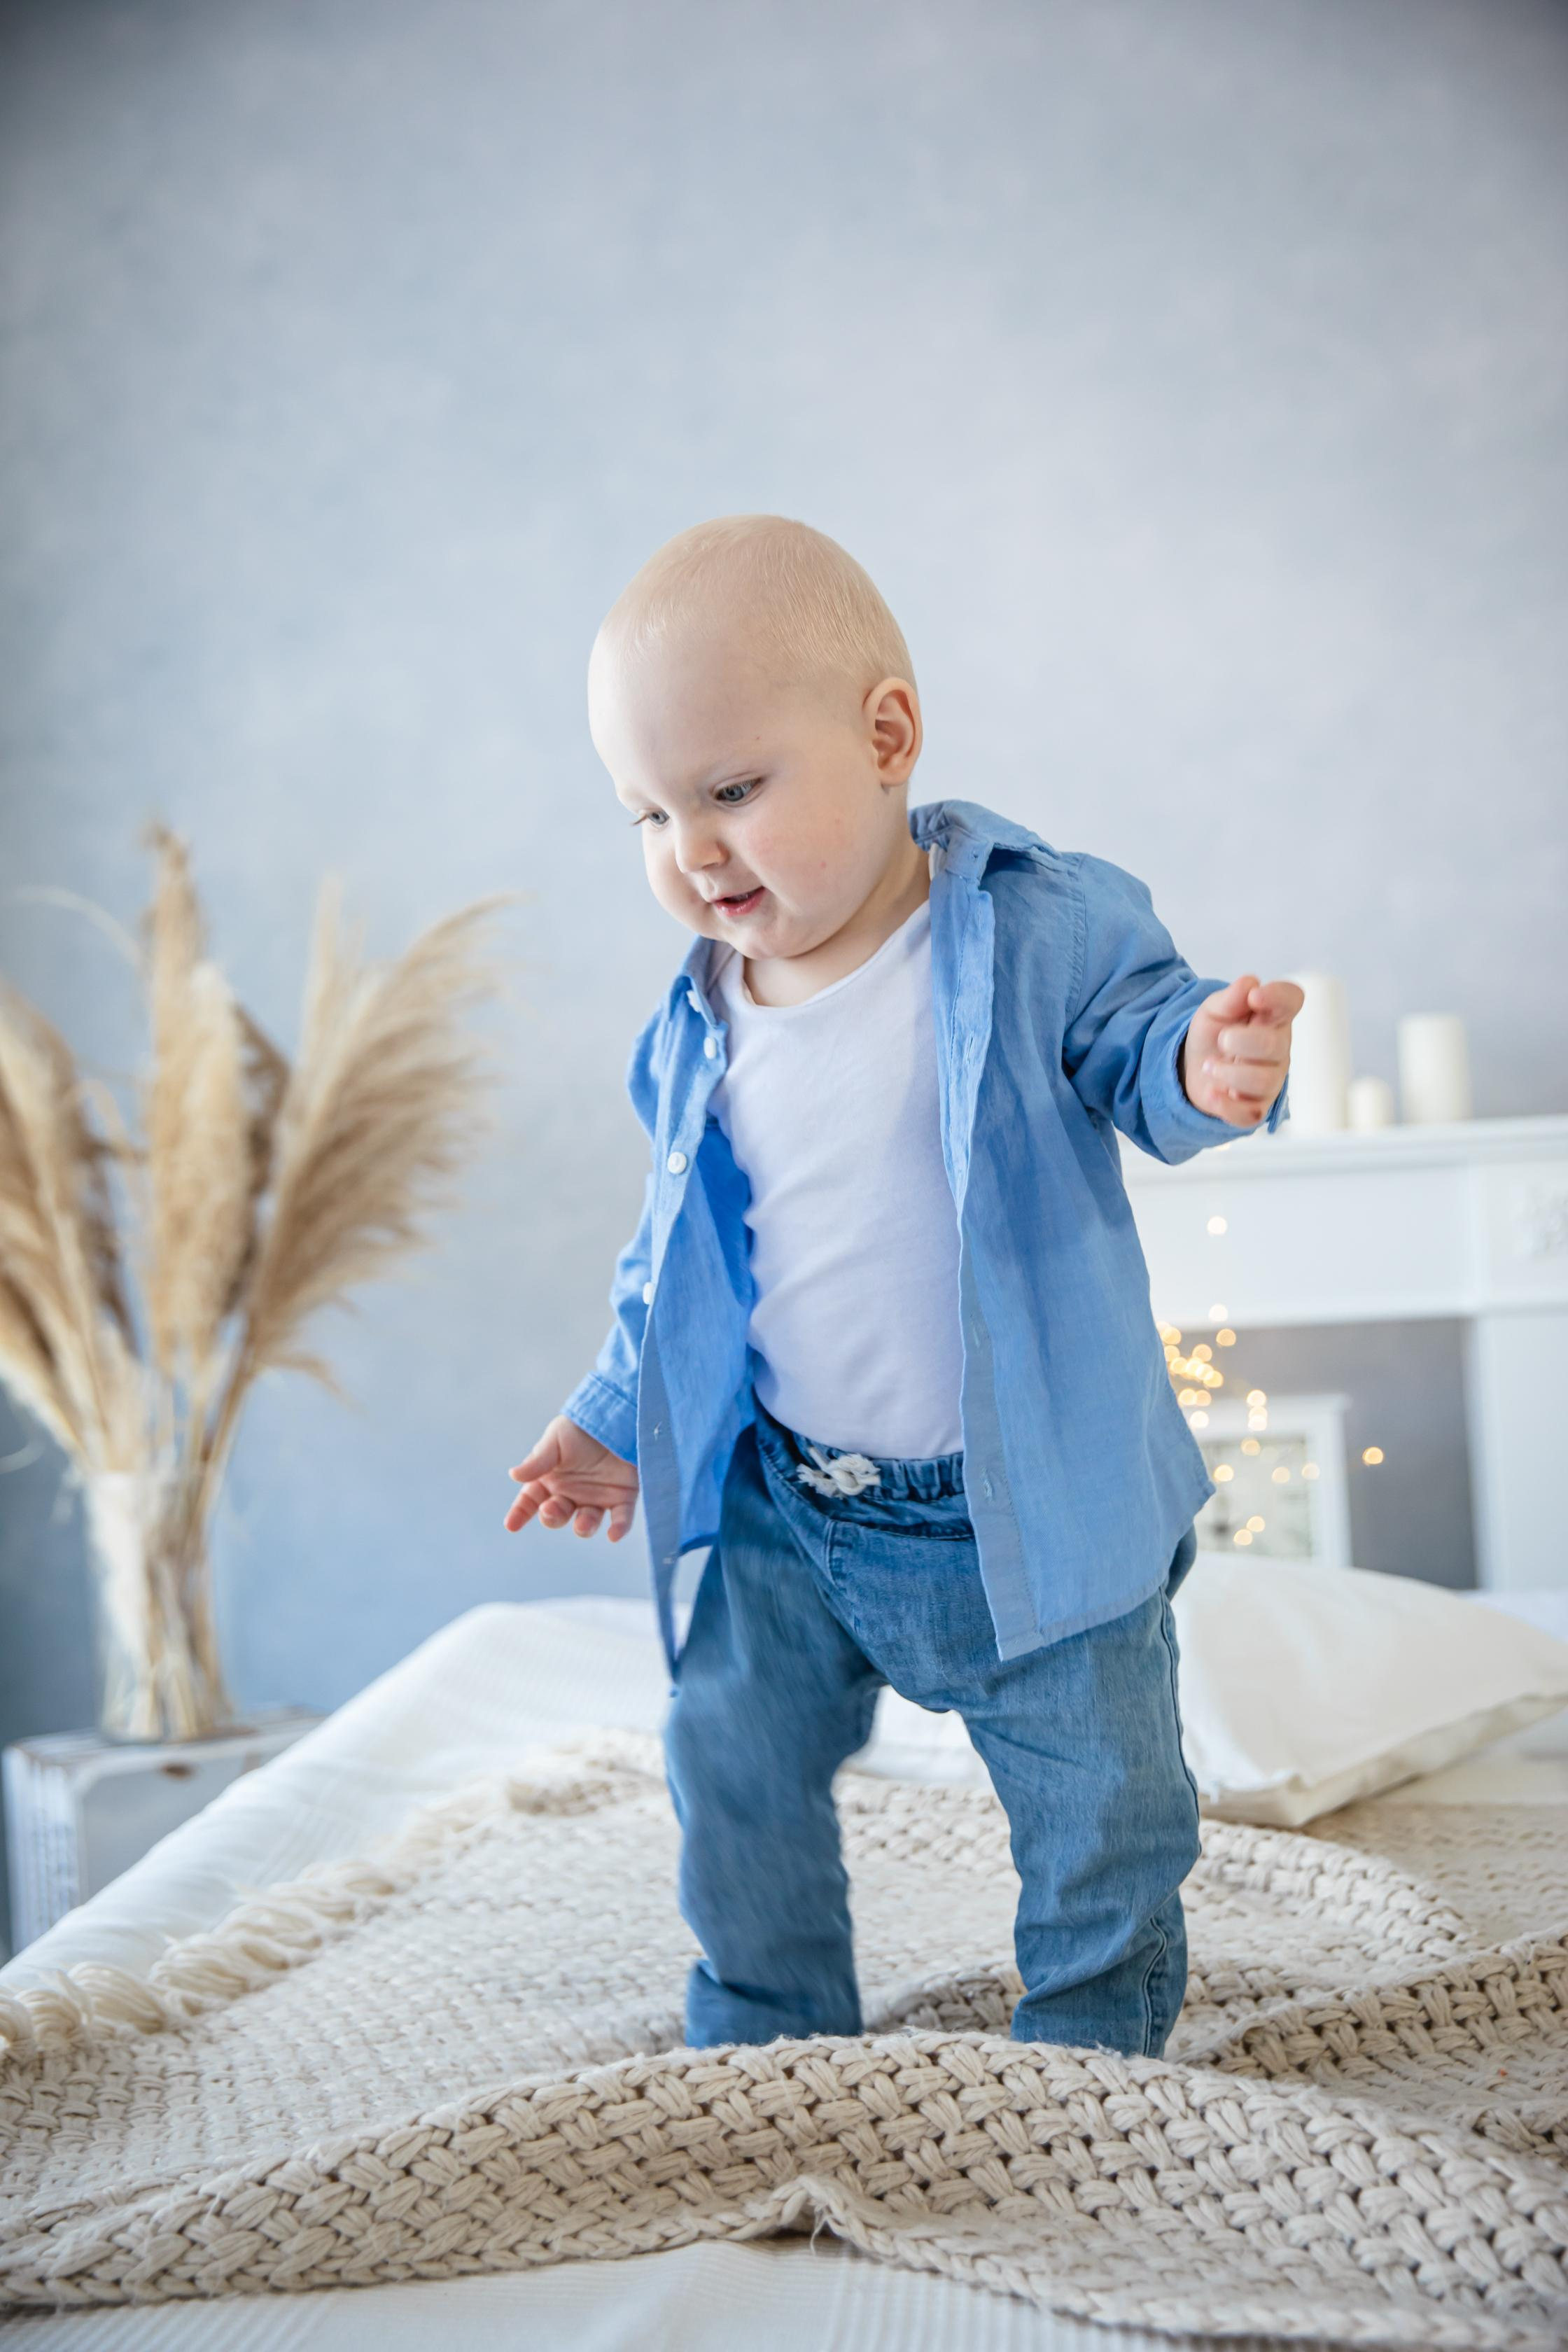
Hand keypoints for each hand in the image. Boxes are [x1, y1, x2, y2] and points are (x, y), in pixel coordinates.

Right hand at [504, 1415, 639, 1540]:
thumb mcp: (556, 1440)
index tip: (511, 1525)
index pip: (530, 1500)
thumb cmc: (580, 1427)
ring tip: (581, 1525)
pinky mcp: (623, 1497)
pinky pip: (621, 1518)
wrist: (616, 1414)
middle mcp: (571, 1493)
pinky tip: (614, 1535)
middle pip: (557, 1514)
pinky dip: (618, 1528)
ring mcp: (596, 1497)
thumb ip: (538, 1461)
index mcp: (550, 1479)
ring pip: (587, 1522)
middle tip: (550, 1508)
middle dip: (552, 1516)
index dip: (520, 1513)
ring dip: (583, 1527)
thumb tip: (513, 1475)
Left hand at [1180, 974, 1302, 1126]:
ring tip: (1209, 1066)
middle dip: (1241, 1041)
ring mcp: (1270, 1080)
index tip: (1255, 997)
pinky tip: (1212, 1092)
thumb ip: (1230, 998)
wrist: (1191, 1069)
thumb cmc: (1213, 1036)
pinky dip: (1227, 1104)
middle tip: (1221, 1040)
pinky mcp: (1255, 1108)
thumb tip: (1249, 982)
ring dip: (1229, 1072)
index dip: (1279, 997)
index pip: (1292, 1001)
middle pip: (1275, 1045)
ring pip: (1264, 1080)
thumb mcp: (1214, 1010)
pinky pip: (1251, 1114)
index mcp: (1272, 1017)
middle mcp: (1278, 1049)